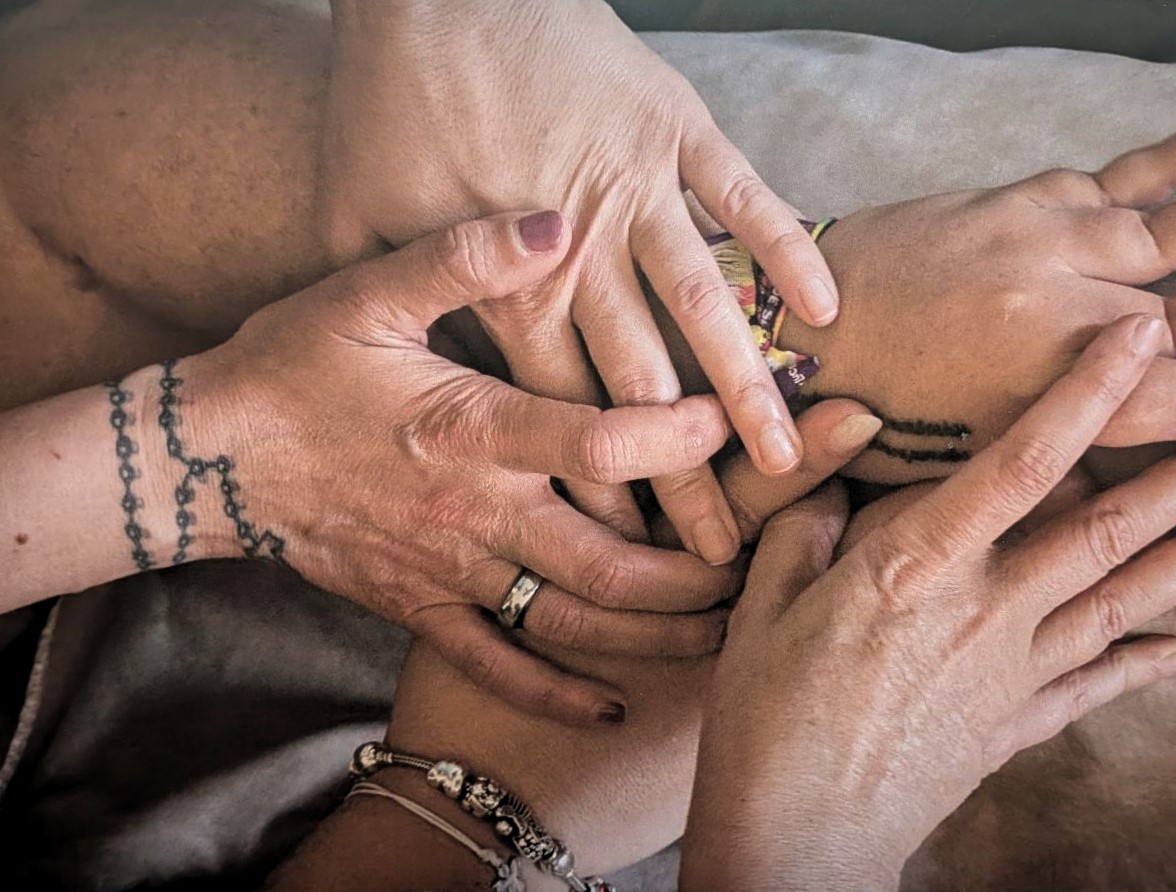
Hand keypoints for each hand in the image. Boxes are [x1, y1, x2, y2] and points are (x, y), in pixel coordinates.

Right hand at [183, 212, 739, 725]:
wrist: (206, 458)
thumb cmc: (293, 368)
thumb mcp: (370, 292)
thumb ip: (464, 258)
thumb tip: (556, 221)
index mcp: (472, 431)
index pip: (600, 442)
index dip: (680, 437)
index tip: (741, 426)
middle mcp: (475, 515)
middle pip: (612, 562)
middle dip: (702, 568)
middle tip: (769, 559)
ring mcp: (450, 574)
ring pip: (574, 622)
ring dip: (657, 632)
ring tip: (728, 628)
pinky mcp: (421, 610)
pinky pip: (499, 668)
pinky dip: (559, 694)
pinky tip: (612, 708)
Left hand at [322, 0, 838, 563]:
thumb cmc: (387, 100)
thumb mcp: (355, 222)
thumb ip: (401, 308)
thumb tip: (419, 374)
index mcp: (511, 286)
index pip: (568, 411)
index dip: (605, 485)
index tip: (637, 551)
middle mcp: (586, 254)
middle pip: (643, 386)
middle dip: (682, 476)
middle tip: (719, 551)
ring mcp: (639, 190)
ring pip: (706, 310)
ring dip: (749, 391)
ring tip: (786, 463)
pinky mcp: (675, 129)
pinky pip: (746, 198)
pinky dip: (788, 252)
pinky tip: (826, 310)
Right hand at [682, 316, 1175, 889]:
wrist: (797, 838)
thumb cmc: (765, 716)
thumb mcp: (765, 602)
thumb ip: (810, 522)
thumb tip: (840, 469)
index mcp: (918, 566)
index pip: (1022, 461)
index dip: (1087, 394)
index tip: (1141, 340)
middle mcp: (984, 610)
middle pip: (1103, 531)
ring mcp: (1009, 672)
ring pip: (1120, 601)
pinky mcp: (1013, 724)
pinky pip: (1094, 686)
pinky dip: (1143, 665)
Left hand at [778, 115, 1175, 483]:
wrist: (790, 321)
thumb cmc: (866, 411)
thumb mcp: (961, 463)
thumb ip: (1050, 465)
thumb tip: (1125, 482)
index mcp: (1045, 387)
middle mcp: (1060, 307)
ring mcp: (1043, 241)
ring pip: (1173, 229)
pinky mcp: (1017, 201)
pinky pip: (1112, 174)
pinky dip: (1171, 158)